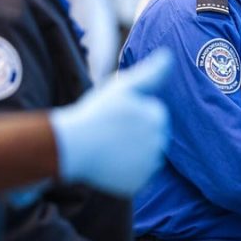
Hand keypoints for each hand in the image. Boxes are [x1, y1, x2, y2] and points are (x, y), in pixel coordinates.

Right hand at [49, 49, 171, 195]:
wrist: (70, 147)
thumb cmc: (95, 113)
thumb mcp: (123, 86)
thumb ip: (152, 72)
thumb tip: (171, 56)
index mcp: (158, 117)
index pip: (155, 114)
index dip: (135, 112)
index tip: (117, 114)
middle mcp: (160, 143)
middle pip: (153, 135)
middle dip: (137, 132)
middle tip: (111, 131)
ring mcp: (149, 166)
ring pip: (147, 155)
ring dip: (134, 151)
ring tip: (109, 146)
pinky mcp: (138, 184)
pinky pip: (138, 175)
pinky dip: (127, 170)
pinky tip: (110, 162)